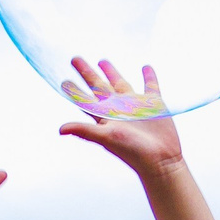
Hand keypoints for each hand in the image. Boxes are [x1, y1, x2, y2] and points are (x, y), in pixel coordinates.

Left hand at [58, 59, 184, 178]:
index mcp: (105, 116)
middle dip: (87, 73)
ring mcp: (136, 106)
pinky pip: (150, 86)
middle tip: (75, 59)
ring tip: (102, 61)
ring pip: (121, 83)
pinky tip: (146, 67)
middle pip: (99, 86)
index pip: (85, 100)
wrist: (160, 160)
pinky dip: (149, 77)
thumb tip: (60, 130)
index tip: (63, 81)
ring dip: (111, 72)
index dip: (74, 91)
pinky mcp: (154, 104)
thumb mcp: (106, 138)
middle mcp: (118, 109)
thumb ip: (84, 131)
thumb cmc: (132, 151)